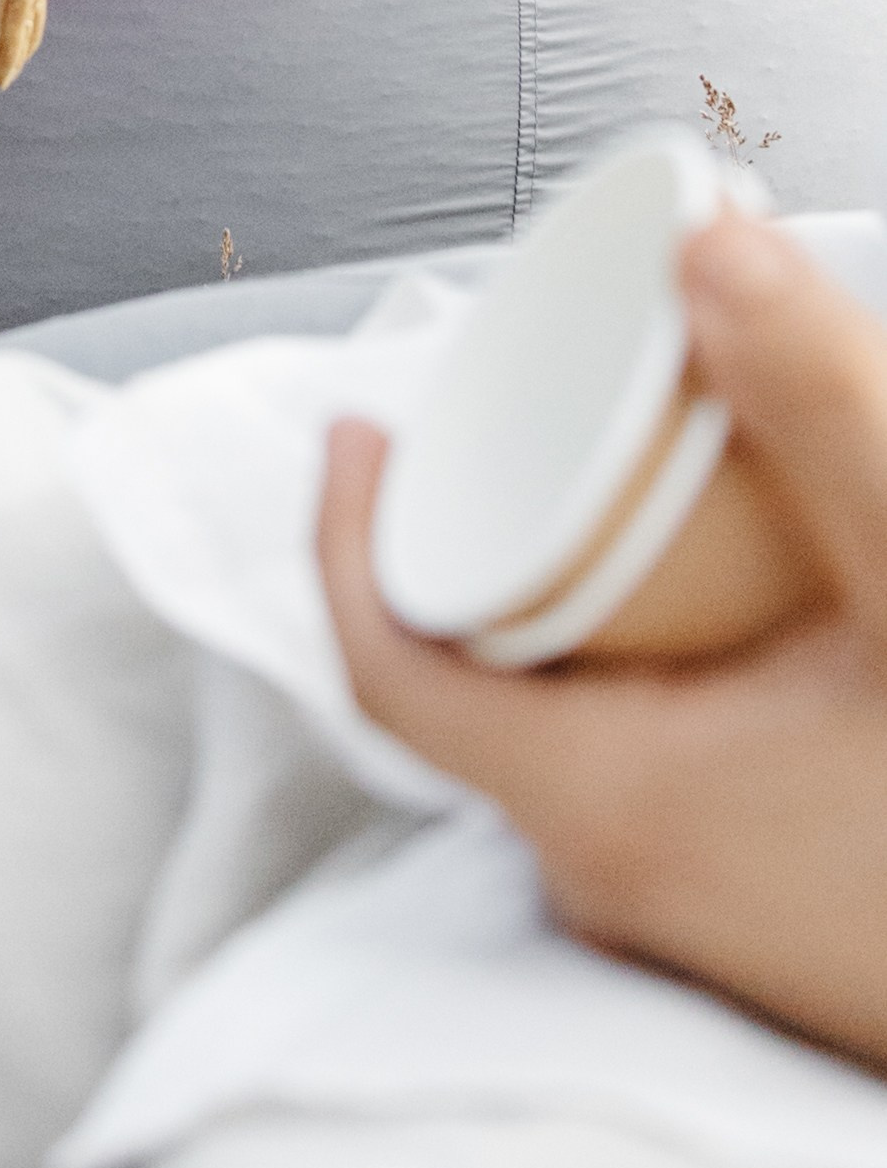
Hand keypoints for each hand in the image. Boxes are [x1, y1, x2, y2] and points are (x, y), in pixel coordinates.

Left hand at [319, 212, 886, 1069]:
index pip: (385, 665)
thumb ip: (822, 415)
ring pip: (573, 725)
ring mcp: (687, 919)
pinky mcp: (759, 924)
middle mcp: (614, 883)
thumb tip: (706, 243)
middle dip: (488, 535)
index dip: (345, 532)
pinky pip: (649, 772)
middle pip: (479, 682)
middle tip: (525, 416)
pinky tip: (720, 609)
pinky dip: (653, 671)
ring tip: (632, 491)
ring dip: (583, 603)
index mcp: (602, 808)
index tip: (358, 425)